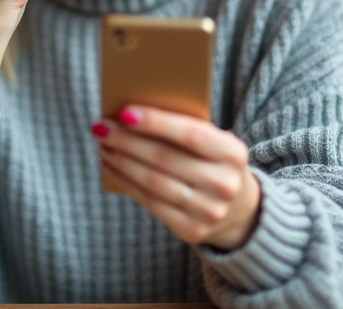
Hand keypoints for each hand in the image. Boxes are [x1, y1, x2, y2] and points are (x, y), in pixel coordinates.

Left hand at [93, 106, 260, 250]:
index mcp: (233, 153)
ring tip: (104, 146)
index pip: (190, 134)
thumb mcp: (215, 143)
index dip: (156, 123)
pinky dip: (126, 183)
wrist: (240, 210)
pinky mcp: (191, 230)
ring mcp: (209, 211)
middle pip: (165, 159)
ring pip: (153, 183)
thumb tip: (132, 115)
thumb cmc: (214, 162)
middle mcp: (224, 184)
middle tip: (101, 127)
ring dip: (121, 162)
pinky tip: (111, 168)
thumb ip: (185, 128)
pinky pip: (150, 203)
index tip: (124, 112)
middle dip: (127, 141)